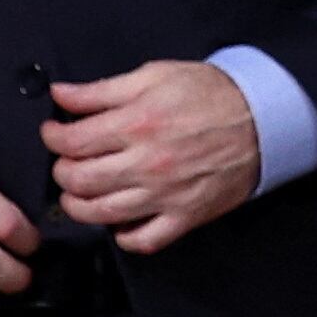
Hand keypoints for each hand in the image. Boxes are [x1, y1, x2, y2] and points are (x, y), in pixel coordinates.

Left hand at [43, 60, 259, 253]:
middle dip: (61, 171)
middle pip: (79, 181)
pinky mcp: (184, 216)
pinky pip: (142, 240)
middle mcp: (148, 163)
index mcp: (138, 123)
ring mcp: (166, 194)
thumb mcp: (155, 75)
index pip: (72, 141)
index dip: (52, 136)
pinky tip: (119, 220)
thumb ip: (102, 89)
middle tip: (67, 162)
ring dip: (79, 205)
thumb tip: (61, 95)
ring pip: (101, 214)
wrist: (263, 117)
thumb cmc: (211, 94)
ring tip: (81, 191)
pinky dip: (123, 236)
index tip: (53, 133)